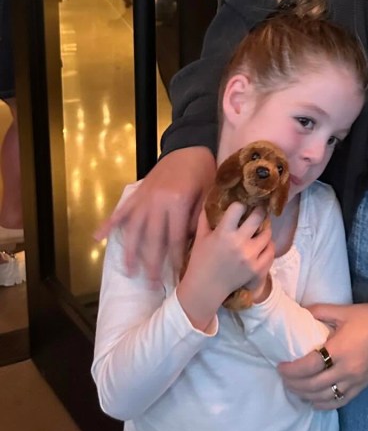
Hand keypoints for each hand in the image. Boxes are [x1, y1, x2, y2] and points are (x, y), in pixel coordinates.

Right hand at [93, 146, 216, 279]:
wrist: (189, 146)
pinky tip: (97, 238)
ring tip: (128, 271)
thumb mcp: (208, 193)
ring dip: (130, 251)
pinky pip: (121, 210)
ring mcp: (144, 197)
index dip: (175, 258)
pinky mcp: (137, 192)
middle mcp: (157, 202)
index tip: (175, 276)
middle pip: (153, 239)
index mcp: (178, 202)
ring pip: (133, 229)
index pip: (175, 238)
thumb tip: (192, 243)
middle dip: (152, 263)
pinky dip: (108, 223)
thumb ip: (199, 218)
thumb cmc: (202, 170)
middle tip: (151, 284)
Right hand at [177, 204, 273, 330]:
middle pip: (259, 217)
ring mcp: (250, 257)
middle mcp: (239, 243)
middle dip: (259, 211)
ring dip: (264, 229)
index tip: (241, 205)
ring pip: (268, 234)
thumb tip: (212, 197)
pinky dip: (268, 246)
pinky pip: (271, 251)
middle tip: (258, 211)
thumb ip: (206, 216)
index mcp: (223, 233)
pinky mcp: (257, 269)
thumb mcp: (200, 237)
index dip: (240, 204)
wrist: (205, 289)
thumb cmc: (200, 261)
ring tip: (259, 229)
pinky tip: (262, 244)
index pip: (239, 207)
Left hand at [277, 300, 367, 409]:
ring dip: (305, 395)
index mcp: (341, 349)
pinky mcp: (362, 386)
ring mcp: (355, 381)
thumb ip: (319, 312)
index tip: (280, 366)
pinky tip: (313, 400)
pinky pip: (339, 402)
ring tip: (294, 388)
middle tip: (283, 377)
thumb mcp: (343, 310)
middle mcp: (347, 370)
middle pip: (313, 385)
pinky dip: (323, 404)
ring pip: (324, 397)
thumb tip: (299, 312)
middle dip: (294, 384)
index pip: (310, 366)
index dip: (292, 369)